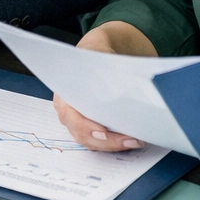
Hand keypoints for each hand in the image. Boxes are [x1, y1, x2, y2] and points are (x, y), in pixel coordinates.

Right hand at [51, 21, 154, 150]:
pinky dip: (114, 144)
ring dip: (113, 146)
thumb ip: (99, 63)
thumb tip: (113, 80)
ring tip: (135, 141)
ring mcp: (78, 122)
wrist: (94, 57)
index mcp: (63, 95)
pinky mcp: (90, 127)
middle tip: (131, 140)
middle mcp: (68, 112)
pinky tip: (131, 141)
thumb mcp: (95, 53)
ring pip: (92, 142)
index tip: (103, 133)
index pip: (71, 116)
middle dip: (108, 142)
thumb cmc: (93, 56)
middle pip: (83, 135)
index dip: (86, 127)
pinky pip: (99, 142)